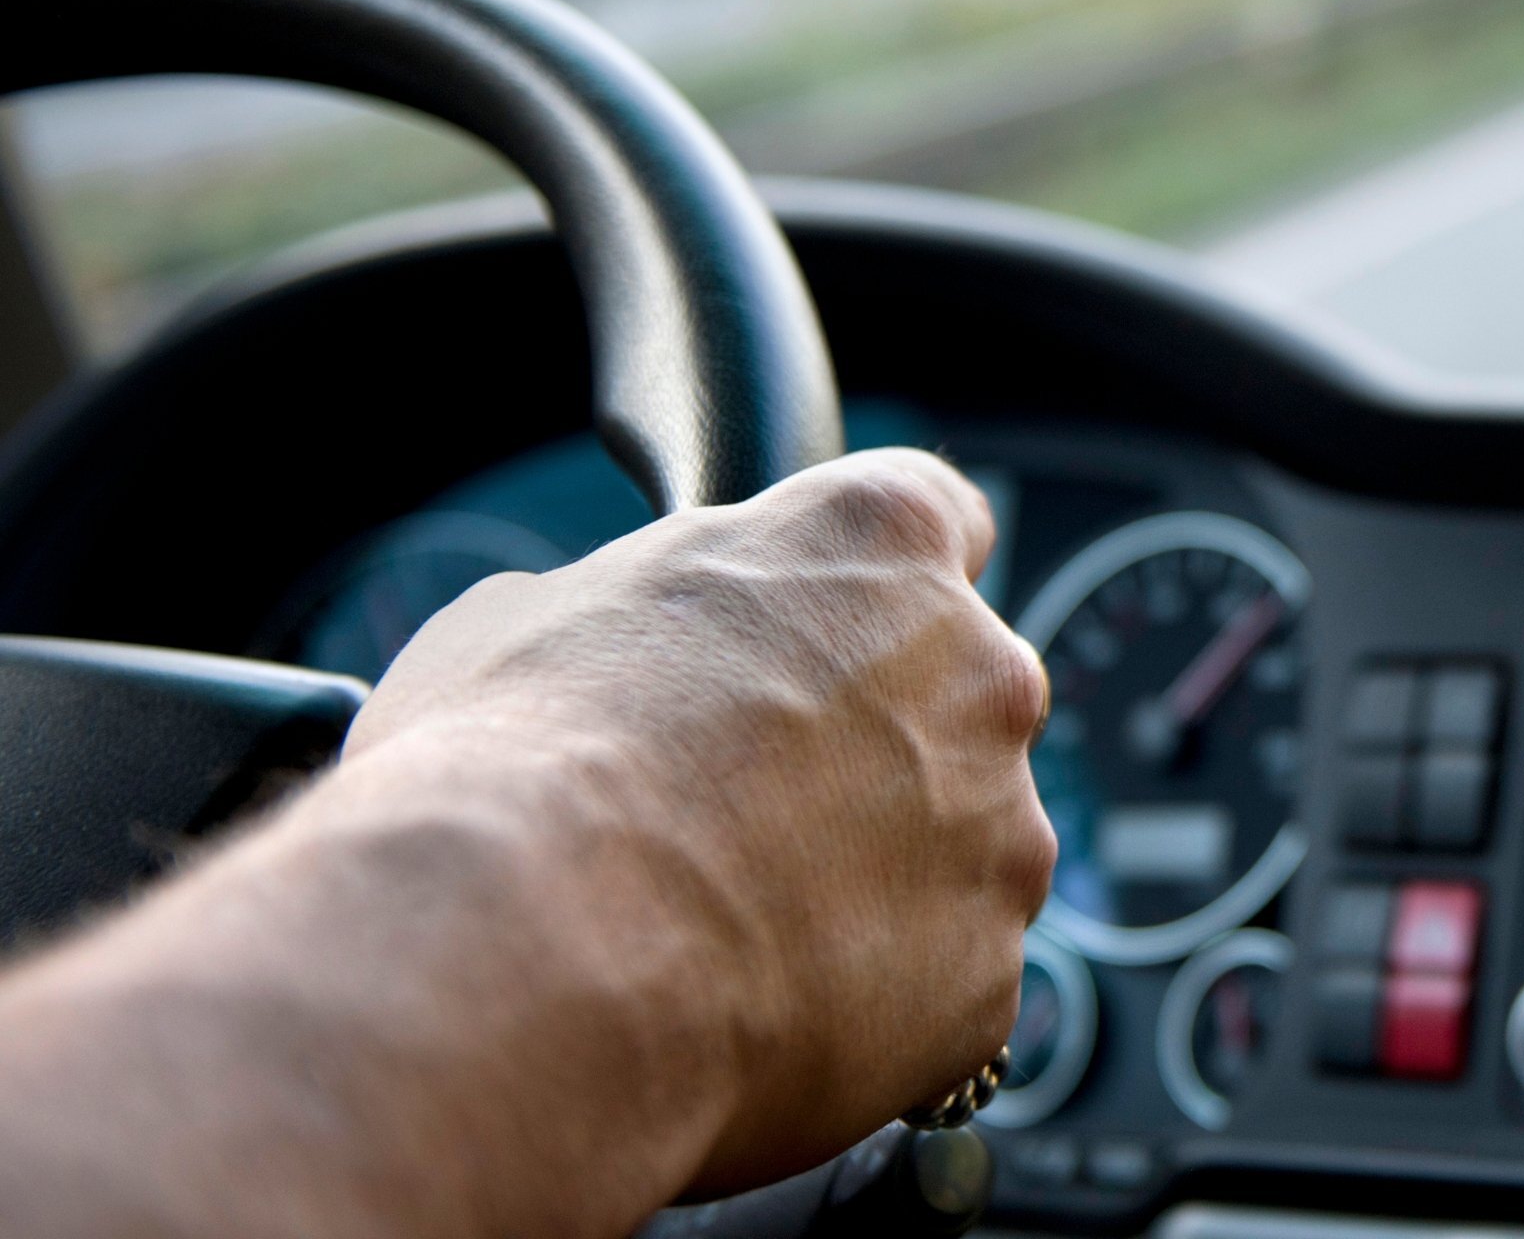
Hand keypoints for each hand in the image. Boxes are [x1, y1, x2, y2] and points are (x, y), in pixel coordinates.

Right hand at [339, 446, 1055, 1189]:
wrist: (535, 963)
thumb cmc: (516, 770)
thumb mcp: (533, 618)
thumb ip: (642, 612)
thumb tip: (618, 650)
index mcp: (878, 544)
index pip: (939, 518)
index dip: (875, 584)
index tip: (837, 627)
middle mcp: (978, 674)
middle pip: (957, 700)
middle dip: (875, 748)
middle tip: (748, 808)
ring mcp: (1001, 833)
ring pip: (961, 849)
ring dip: (882, 880)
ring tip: (735, 928)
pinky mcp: (989, 976)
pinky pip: (944, 979)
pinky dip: (875, 998)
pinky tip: (762, 1009)